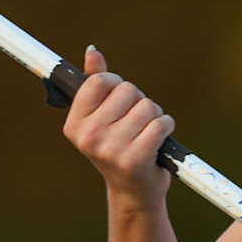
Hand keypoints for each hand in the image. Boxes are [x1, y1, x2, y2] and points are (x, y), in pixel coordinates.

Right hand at [62, 46, 175, 207]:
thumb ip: (95, 82)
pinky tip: (158, 141)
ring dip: (154, 116)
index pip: (100, 80)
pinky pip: (161, 123)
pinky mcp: (135, 159)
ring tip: (145, 134)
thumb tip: (92, 51)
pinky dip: (166, 127)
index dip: (116, 83)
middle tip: (134, 123)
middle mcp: (88, 137)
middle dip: (138, 101)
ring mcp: (111, 149)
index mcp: (74, 124)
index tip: (119, 98)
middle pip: (128, 90)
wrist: (133, 190)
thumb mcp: (101, 116)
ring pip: (148, 106)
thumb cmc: (118, 146)